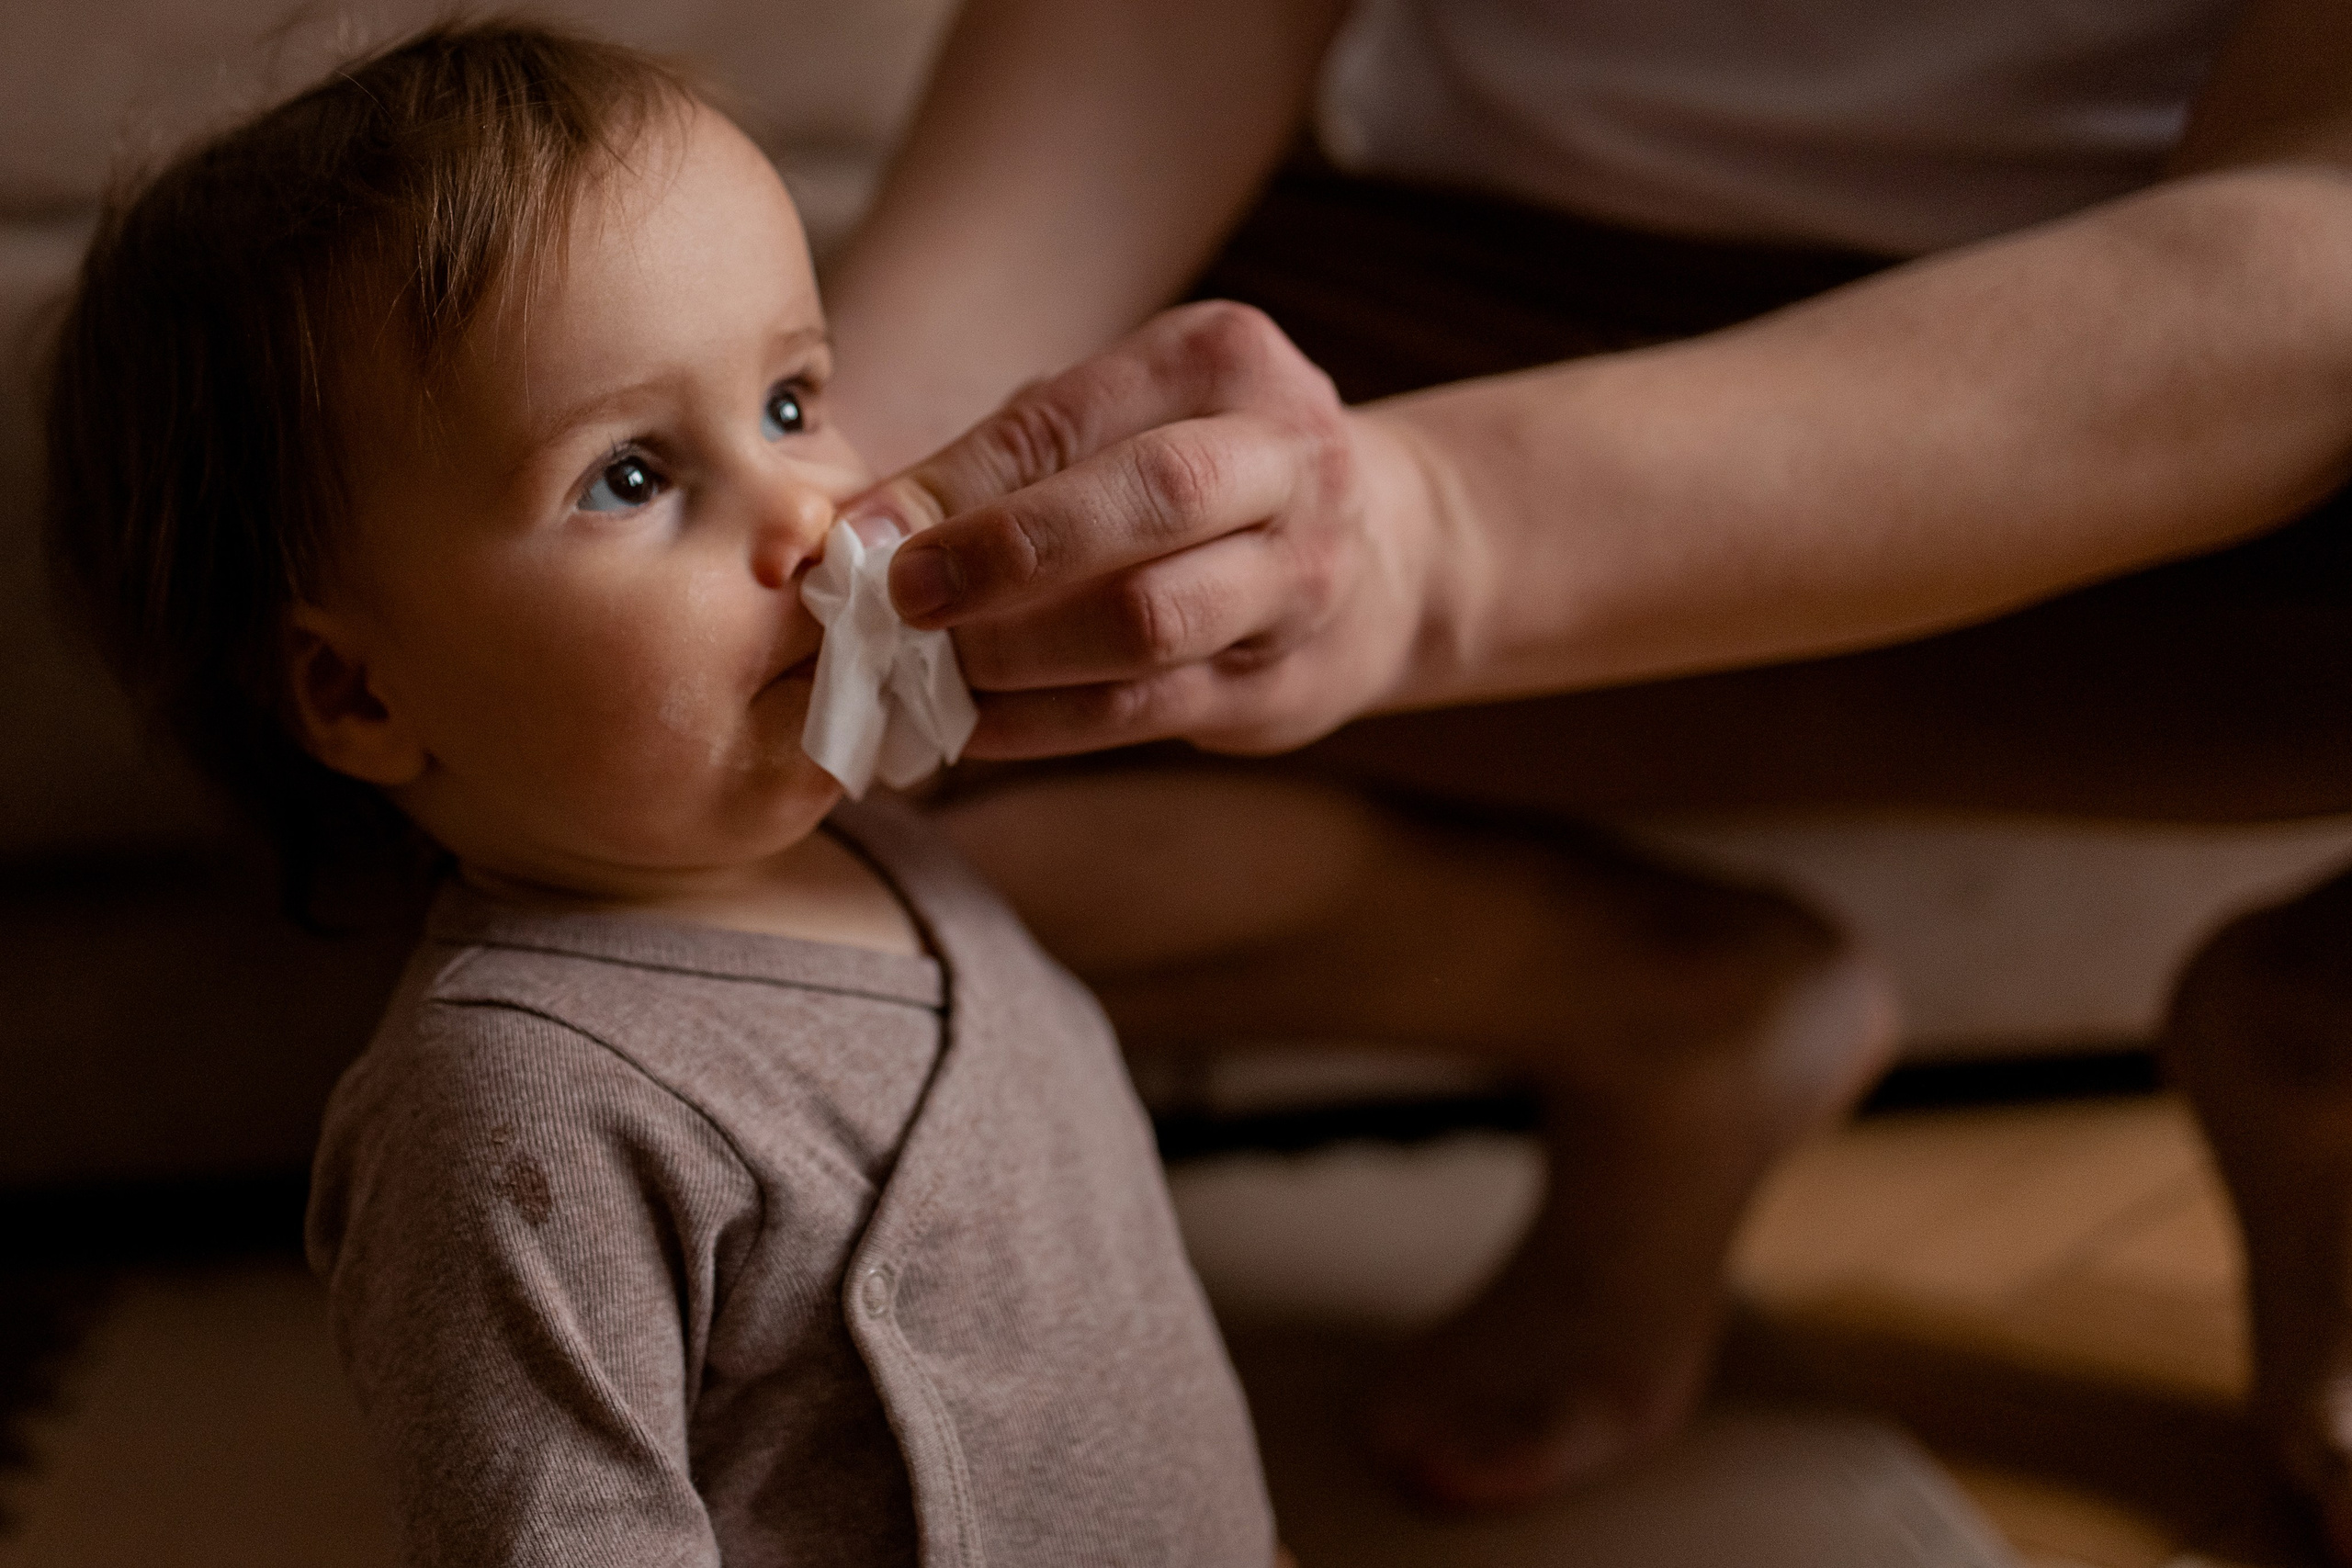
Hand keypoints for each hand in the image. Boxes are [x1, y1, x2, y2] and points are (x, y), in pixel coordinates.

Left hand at [839, 302, 1449, 758]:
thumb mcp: (1124, 418)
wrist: (1388, 552)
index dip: (958, 482)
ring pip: (1152, 620)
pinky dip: (1043, 725)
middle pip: (1148, 501)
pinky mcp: (1285, 682)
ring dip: (1018, 655)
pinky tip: (973, 725)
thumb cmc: (1205, 468)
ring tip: (928, 672)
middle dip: (1006, 553)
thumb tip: (855, 528)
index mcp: (1225, 361)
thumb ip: (1004, 457)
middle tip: (902, 600)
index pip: (1073, 416)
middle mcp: (1284, 458)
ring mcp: (1300, 577)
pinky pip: (1147, 712)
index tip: (861, 537)